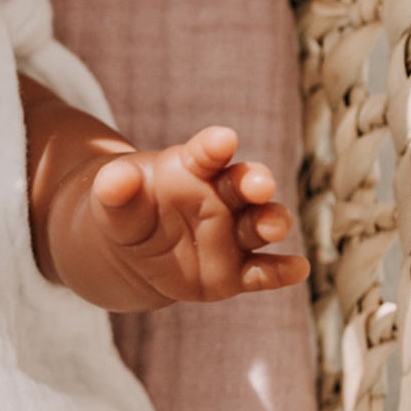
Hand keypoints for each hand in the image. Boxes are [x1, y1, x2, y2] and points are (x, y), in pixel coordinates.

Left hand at [81, 125, 310, 306]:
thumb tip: (112, 180)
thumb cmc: (127, 212)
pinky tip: (298, 269)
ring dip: (270, 222)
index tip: (223, 140)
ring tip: (271, 226)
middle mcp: (222, 196)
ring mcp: (233, 233)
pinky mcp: (237, 271)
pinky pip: (263, 271)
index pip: (206, 153)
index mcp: (193, 168)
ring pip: (260, 224)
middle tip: (257, 185)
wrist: (131, 253)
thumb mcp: (112, 201)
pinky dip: (281, 271)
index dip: (214, 146)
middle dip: (254, 181)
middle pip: (245, 183)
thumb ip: (114, 190)